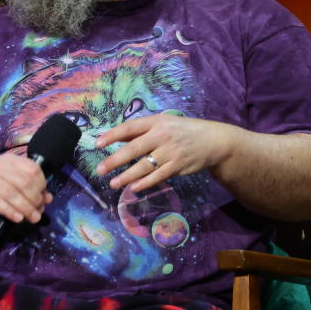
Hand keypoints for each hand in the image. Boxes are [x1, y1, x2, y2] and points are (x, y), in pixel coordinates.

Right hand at [0, 153, 51, 223]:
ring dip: (26, 209)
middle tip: (38, 212)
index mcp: (9, 160)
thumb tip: (48, 198)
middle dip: (35, 200)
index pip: (33, 169)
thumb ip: (28, 187)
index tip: (43, 198)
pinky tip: (18, 218)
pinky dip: (10, 211)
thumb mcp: (8, 180)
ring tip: (32, 219)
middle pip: (25, 183)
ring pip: (13, 194)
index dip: (42, 185)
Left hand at [94, 114, 236, 191]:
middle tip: (100, 170)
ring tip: (114, 183)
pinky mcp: (177, 166)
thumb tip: (117, 138)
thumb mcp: (164, 124)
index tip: (97, 144)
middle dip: (115, 160)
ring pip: (144, 166)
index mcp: (156, 122)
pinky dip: (145, 183)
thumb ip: (142, 131)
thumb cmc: (184, 131)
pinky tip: (134, 187)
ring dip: (127, 176)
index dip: (113, 135)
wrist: (213, 141)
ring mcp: (170, 152)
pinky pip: (157, 176)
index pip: (130, 127)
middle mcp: (162, 135)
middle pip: (133, 148)